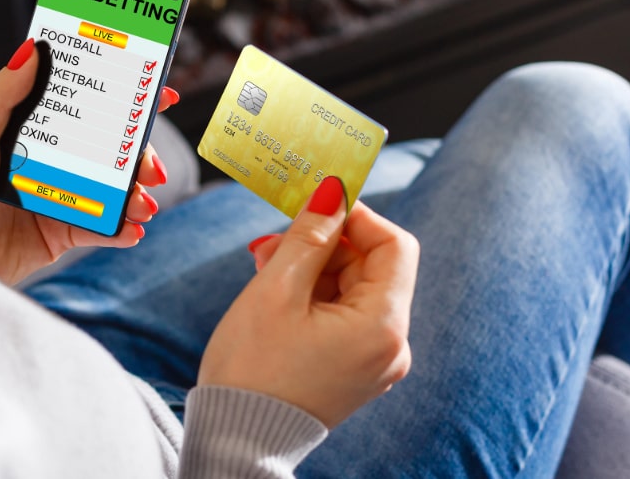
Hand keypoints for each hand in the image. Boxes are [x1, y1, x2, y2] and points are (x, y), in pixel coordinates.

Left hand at [0, 39, 178, 284]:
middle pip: (109, 145)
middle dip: (138, 152)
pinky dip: (124, 228)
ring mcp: (60, 195)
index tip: (156, 88)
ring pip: (114, 187)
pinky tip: (132, 228)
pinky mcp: (63, 233)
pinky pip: (104, 228)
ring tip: (141, 204)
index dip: (120, 92)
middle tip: (150, 165)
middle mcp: (49, 158)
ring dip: (136, 193)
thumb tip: (30, 49)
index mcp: (28, 127)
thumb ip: (0, 96)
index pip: (81, 100)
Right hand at [197, 176, 418, 427]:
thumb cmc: (252, 368)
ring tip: (263, 266)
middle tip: (272, 241)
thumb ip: (310, 235)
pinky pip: (343, 315)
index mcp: (382, 327)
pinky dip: (313, 295)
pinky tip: (274, 291)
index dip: (358, 217)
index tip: (317, 205)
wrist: (235, 438)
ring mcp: (374, 362)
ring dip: (312, 267)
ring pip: (353, 288)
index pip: (395, 246)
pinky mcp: (354, 370)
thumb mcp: (277, 289)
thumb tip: (334, 190)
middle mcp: (390, 346)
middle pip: (371, 266)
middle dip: (324, 244)